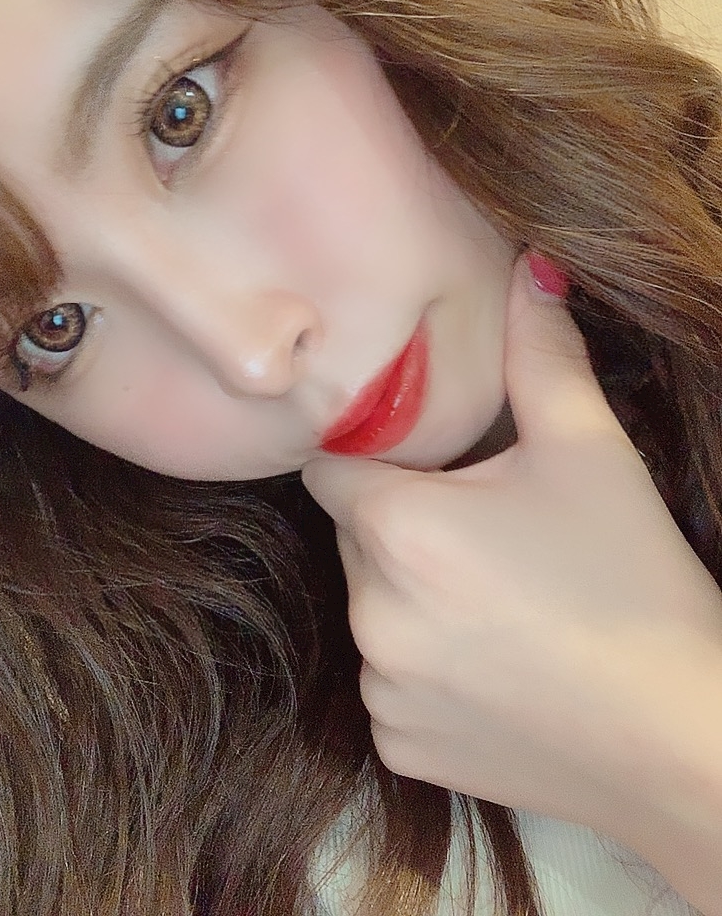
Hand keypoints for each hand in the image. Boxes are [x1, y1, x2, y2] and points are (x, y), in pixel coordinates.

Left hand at [302, 254, 721, 852]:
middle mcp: (367, 610)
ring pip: (372, 609)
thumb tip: (529, 267)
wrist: (684, 740)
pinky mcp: (400, 746)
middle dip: (401, 524)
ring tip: (502, 604)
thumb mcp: (591, 452)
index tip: (422, 464)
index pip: (330, 462)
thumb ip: (543, 353)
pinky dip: (426, 669)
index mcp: (396, 526)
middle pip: (354, 536)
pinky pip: (390, 684)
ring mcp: (379, 687)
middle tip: (486, 533)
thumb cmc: (636, 583)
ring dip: (413, 598)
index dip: (372, 454)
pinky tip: (497, 667)